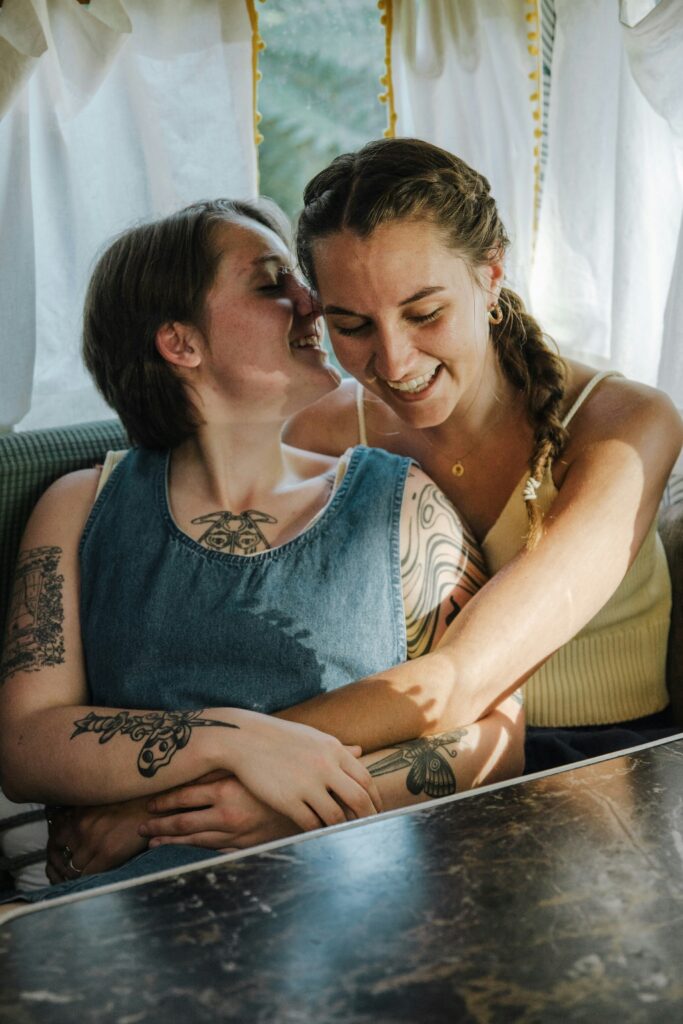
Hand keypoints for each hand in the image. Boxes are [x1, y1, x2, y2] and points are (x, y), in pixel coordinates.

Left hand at [46, 798, 148, 883]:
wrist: (153, 807)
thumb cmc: (129, 805)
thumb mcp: (99, 805)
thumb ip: (82, 816)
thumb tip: (67, 832)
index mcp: (78, 814)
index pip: (54, 840)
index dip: (55, 854)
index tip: (60, 862)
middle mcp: (81, 826)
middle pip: (61, 857)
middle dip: (64, 867)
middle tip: (71, 873)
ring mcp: (93, 841)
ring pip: (73, 869)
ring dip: (77, 874)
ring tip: (84, 878)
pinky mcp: (108, 853)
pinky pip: (88, 875)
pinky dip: (89, 880)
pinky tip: (95, 879)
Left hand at [139, 772, 298, 850]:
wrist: (314, 800)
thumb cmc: (281, 774)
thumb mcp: (250, 766)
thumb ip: (223, 766)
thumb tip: (194, 762)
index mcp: (226, 791)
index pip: (184, 798)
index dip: (163, 802)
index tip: (149, 805)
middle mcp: (227, 815)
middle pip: (183, 823)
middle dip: (159, 826)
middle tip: (141, 827)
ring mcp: (236, 835)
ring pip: (195, 842)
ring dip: (172, 843)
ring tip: (153, 843)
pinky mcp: (246, 847)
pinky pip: (215, 853)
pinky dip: (196, 854)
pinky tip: (185, 855)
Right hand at [230, 714, 381, 830]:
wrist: (243, 738)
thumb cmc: (279, 737)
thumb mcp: (313, 737)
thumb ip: (338, 748)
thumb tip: (361, 752)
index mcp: (333, 749)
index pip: (366, 779)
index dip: (375, 799)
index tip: (377, 811)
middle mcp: (325, 766)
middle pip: (358, 799)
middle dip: (368, 818)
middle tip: (371, 830)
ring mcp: (307, 784)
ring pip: (337, 816)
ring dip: (343, 828)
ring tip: (345, 835)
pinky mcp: (288, 800)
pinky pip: (311, 823)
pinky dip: (318, 831)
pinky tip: (319, 833)